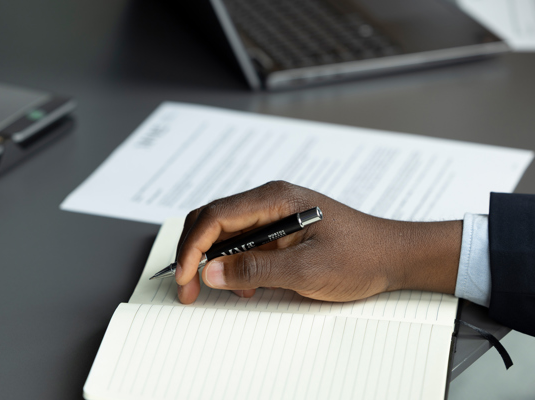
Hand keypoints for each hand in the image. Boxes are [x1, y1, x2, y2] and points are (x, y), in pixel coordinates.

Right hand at [174, 181, 461, 303]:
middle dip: (195, 254)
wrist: (394, 255)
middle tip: (189, 288)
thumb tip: (211, 273)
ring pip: (225, 233)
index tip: (186, 278)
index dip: (192, 247)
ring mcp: (273, 214)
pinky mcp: (278, 230)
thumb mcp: (307, 270)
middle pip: (213, 221)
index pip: (215, 216)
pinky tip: (247, 285)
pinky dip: (235, 265)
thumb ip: (256, 270)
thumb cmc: (360, 256)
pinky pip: (244, 243)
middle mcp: (269, 200)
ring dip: (214, 261)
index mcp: (275, 199)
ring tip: (222, 290)